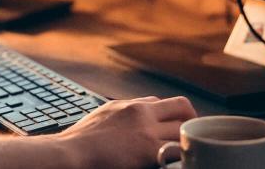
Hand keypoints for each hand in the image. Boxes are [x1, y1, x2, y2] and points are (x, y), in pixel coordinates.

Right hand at [58, 96, 195, 167]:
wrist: (72, 153)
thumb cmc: (82, 139)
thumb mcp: (105, 115)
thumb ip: (124, 113)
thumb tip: (134, 119)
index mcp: (131, 105)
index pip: (164, 102)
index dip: (174, 115)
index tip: (176, 127)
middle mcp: (142, 113)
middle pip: (182, 108)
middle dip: (190, 121)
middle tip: (192, 137)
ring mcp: (147, 132)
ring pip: (184, 130)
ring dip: (186, 140)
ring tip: (186, 152)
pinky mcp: (148, 152)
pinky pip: (176, 151)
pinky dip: (180, 156)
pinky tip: (178, 162)